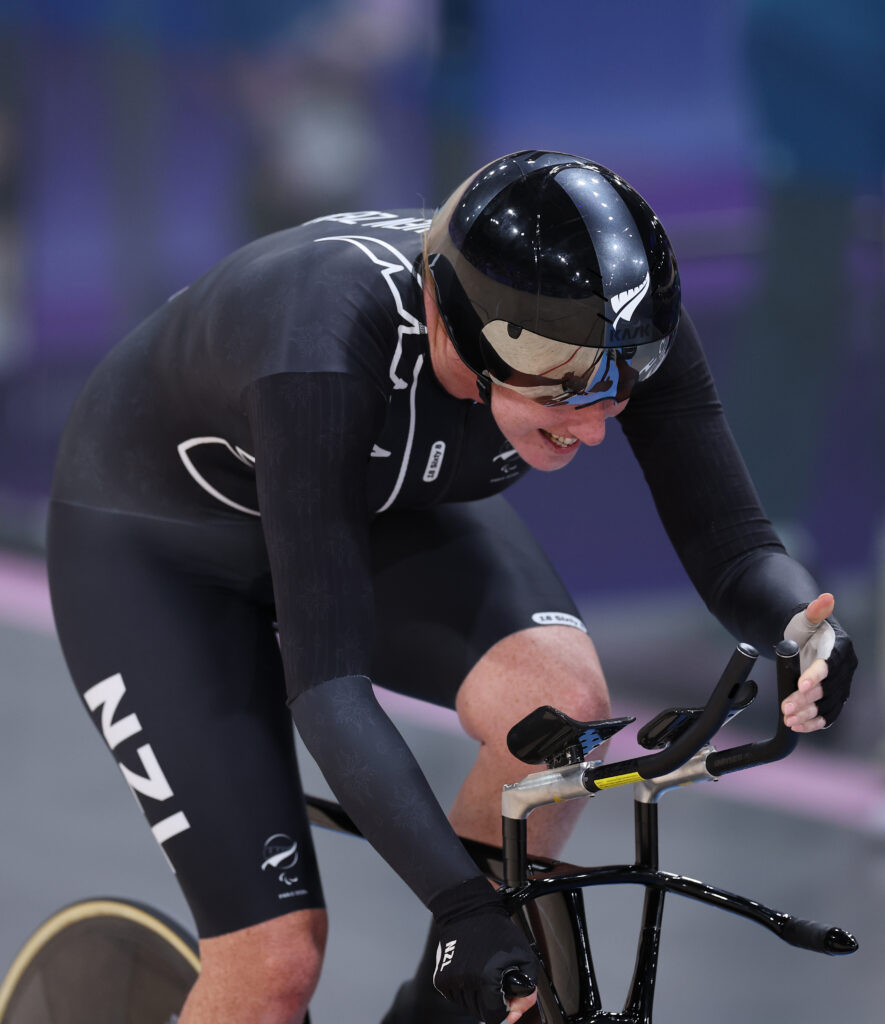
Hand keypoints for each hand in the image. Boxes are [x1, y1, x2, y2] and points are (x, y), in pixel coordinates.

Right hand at [429, 876, 537, 1023]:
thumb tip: (516, 1011)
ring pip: (468, 1007)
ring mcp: (451, 981)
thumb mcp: (524, 955)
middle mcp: (465, 981)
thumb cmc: (495, 929)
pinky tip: (472, 973)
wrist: (468, 910)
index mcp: (486, 978)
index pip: (495, 1016)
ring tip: (484, 975)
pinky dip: (466, 990)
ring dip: (479, 998)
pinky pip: (456, 997)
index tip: (508, 1001)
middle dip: (493, 1004)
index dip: (506, 1011)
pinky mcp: (441, 978)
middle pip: (482, 1013)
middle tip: (498, 984)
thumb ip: (528, 988)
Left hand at [781, 593, 855, 730]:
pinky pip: (827, 714)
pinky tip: (798, 726)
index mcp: (841, 649)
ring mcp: (840, 685)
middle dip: (807, 700)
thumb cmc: (806, 628)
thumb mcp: (807, 617)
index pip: (831, 665)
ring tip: (788, 719)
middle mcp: (845, 669)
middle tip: (786, 707)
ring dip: (808, 715)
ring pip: (828, 705)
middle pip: (828, 689)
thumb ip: (815, 611)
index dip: (817, 675)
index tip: (802, 684)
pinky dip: (814, 723)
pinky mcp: (834, 698)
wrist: (806, 639)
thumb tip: (826, 598)